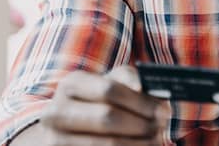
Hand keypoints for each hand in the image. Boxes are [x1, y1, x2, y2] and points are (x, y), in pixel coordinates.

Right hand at [27, 66, 169, 144]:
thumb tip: (144, 88)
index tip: (164, 111)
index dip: (140, 101)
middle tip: (161, 127)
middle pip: (107, 118)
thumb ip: (130, 79)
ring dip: (137, 144)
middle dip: (141, 124)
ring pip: (106, 144)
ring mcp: (55, 139)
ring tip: (155, 140)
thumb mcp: (111, 82)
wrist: (68, 127)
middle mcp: (56, 111)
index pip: (109, 90)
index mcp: (71, 84)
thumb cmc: (100, 100)